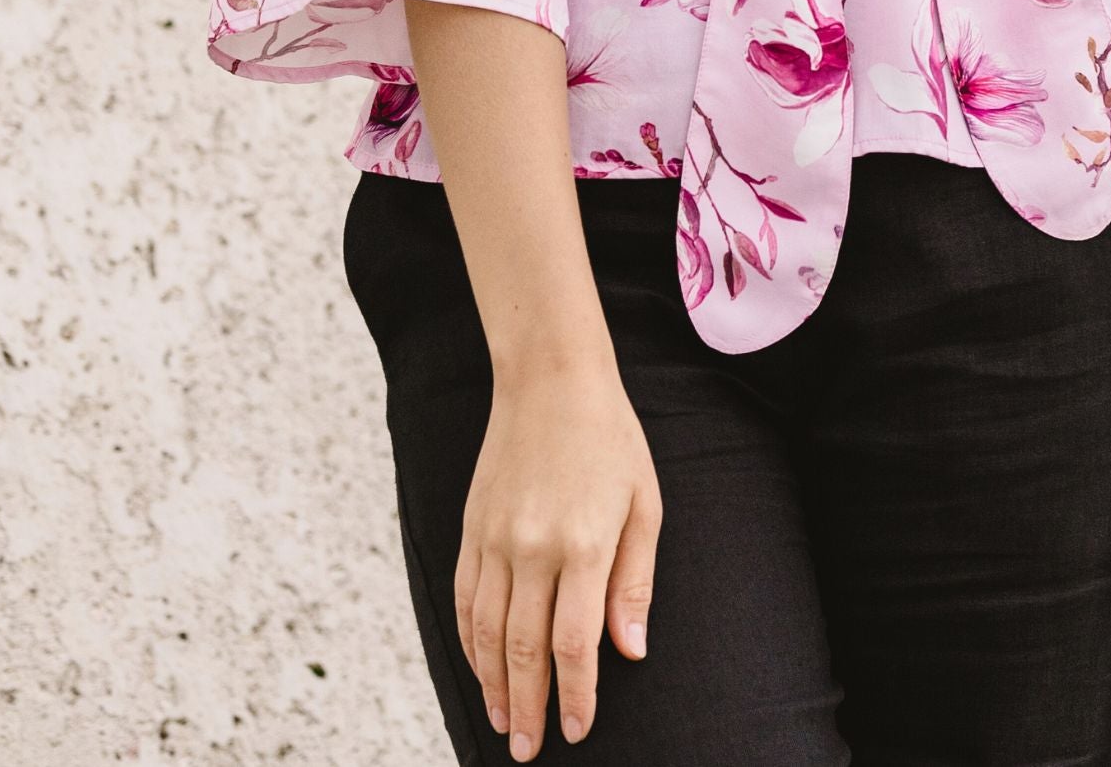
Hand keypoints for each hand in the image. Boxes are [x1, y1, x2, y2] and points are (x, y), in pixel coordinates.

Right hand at [457, 348, 661, 757]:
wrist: (551, 380)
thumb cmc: (611, 439)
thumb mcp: (644, 503)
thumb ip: (635, 582)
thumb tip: (630, 651)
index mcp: (584, 543)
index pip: (574, 644)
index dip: (575, 696)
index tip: (576, 729)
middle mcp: (533, 547)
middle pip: (524, 650)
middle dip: (528, 707)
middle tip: (530, 749)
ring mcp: (495, 539)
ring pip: (487, 633)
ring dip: (494, 685)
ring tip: (505, 723)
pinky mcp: (471, 528)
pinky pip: (465, 600)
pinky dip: (470, 643)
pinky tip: (481, 669)